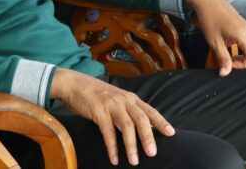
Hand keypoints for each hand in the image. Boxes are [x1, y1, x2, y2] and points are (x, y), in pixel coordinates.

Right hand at [50, 68, 174, 165]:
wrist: (74, 84)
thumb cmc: (96, 94)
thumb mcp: (117, 99)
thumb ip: (130, 110)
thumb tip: (146, 127)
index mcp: (131, 98)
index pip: (150, 111)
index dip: (161, 122)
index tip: (171, 133)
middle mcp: (124, 100)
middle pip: (141, 119)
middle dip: (148, 137)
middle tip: (153, 153)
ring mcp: (111, 105)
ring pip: (126, 126)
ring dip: (131, 145)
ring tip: (134, 161)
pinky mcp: (98, 111)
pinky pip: (108, 132)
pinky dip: (112, 147)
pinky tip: (114, 158)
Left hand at [185, 0, 245, 75]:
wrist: (207, 1)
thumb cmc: (210, 19)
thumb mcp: (214, 42)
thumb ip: (223, 59)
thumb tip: (225, 74)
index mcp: (245, 35)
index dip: (245, 65)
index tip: (231, 63)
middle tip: (232, 62)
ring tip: (231, 56)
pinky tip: (233, 49)